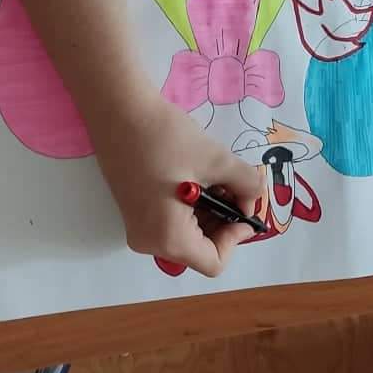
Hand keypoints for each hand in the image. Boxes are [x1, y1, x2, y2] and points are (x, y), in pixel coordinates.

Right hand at [94, 92, 266, 276]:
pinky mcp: (134, 212)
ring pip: (187, 236)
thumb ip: (246, 186)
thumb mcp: (217, 161)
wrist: (118, 110)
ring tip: (214, 178)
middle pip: (200, 249)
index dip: (236, 237)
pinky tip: (195, 176)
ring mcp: (138, 228)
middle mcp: (150, 242)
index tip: (244, 206)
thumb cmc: (166, 138)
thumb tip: (253, 199)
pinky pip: (171, 222)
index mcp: (168, 239)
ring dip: (209, 212)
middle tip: (233, 188)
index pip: (214, 262)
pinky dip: (190, 207)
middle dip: (224, 221)